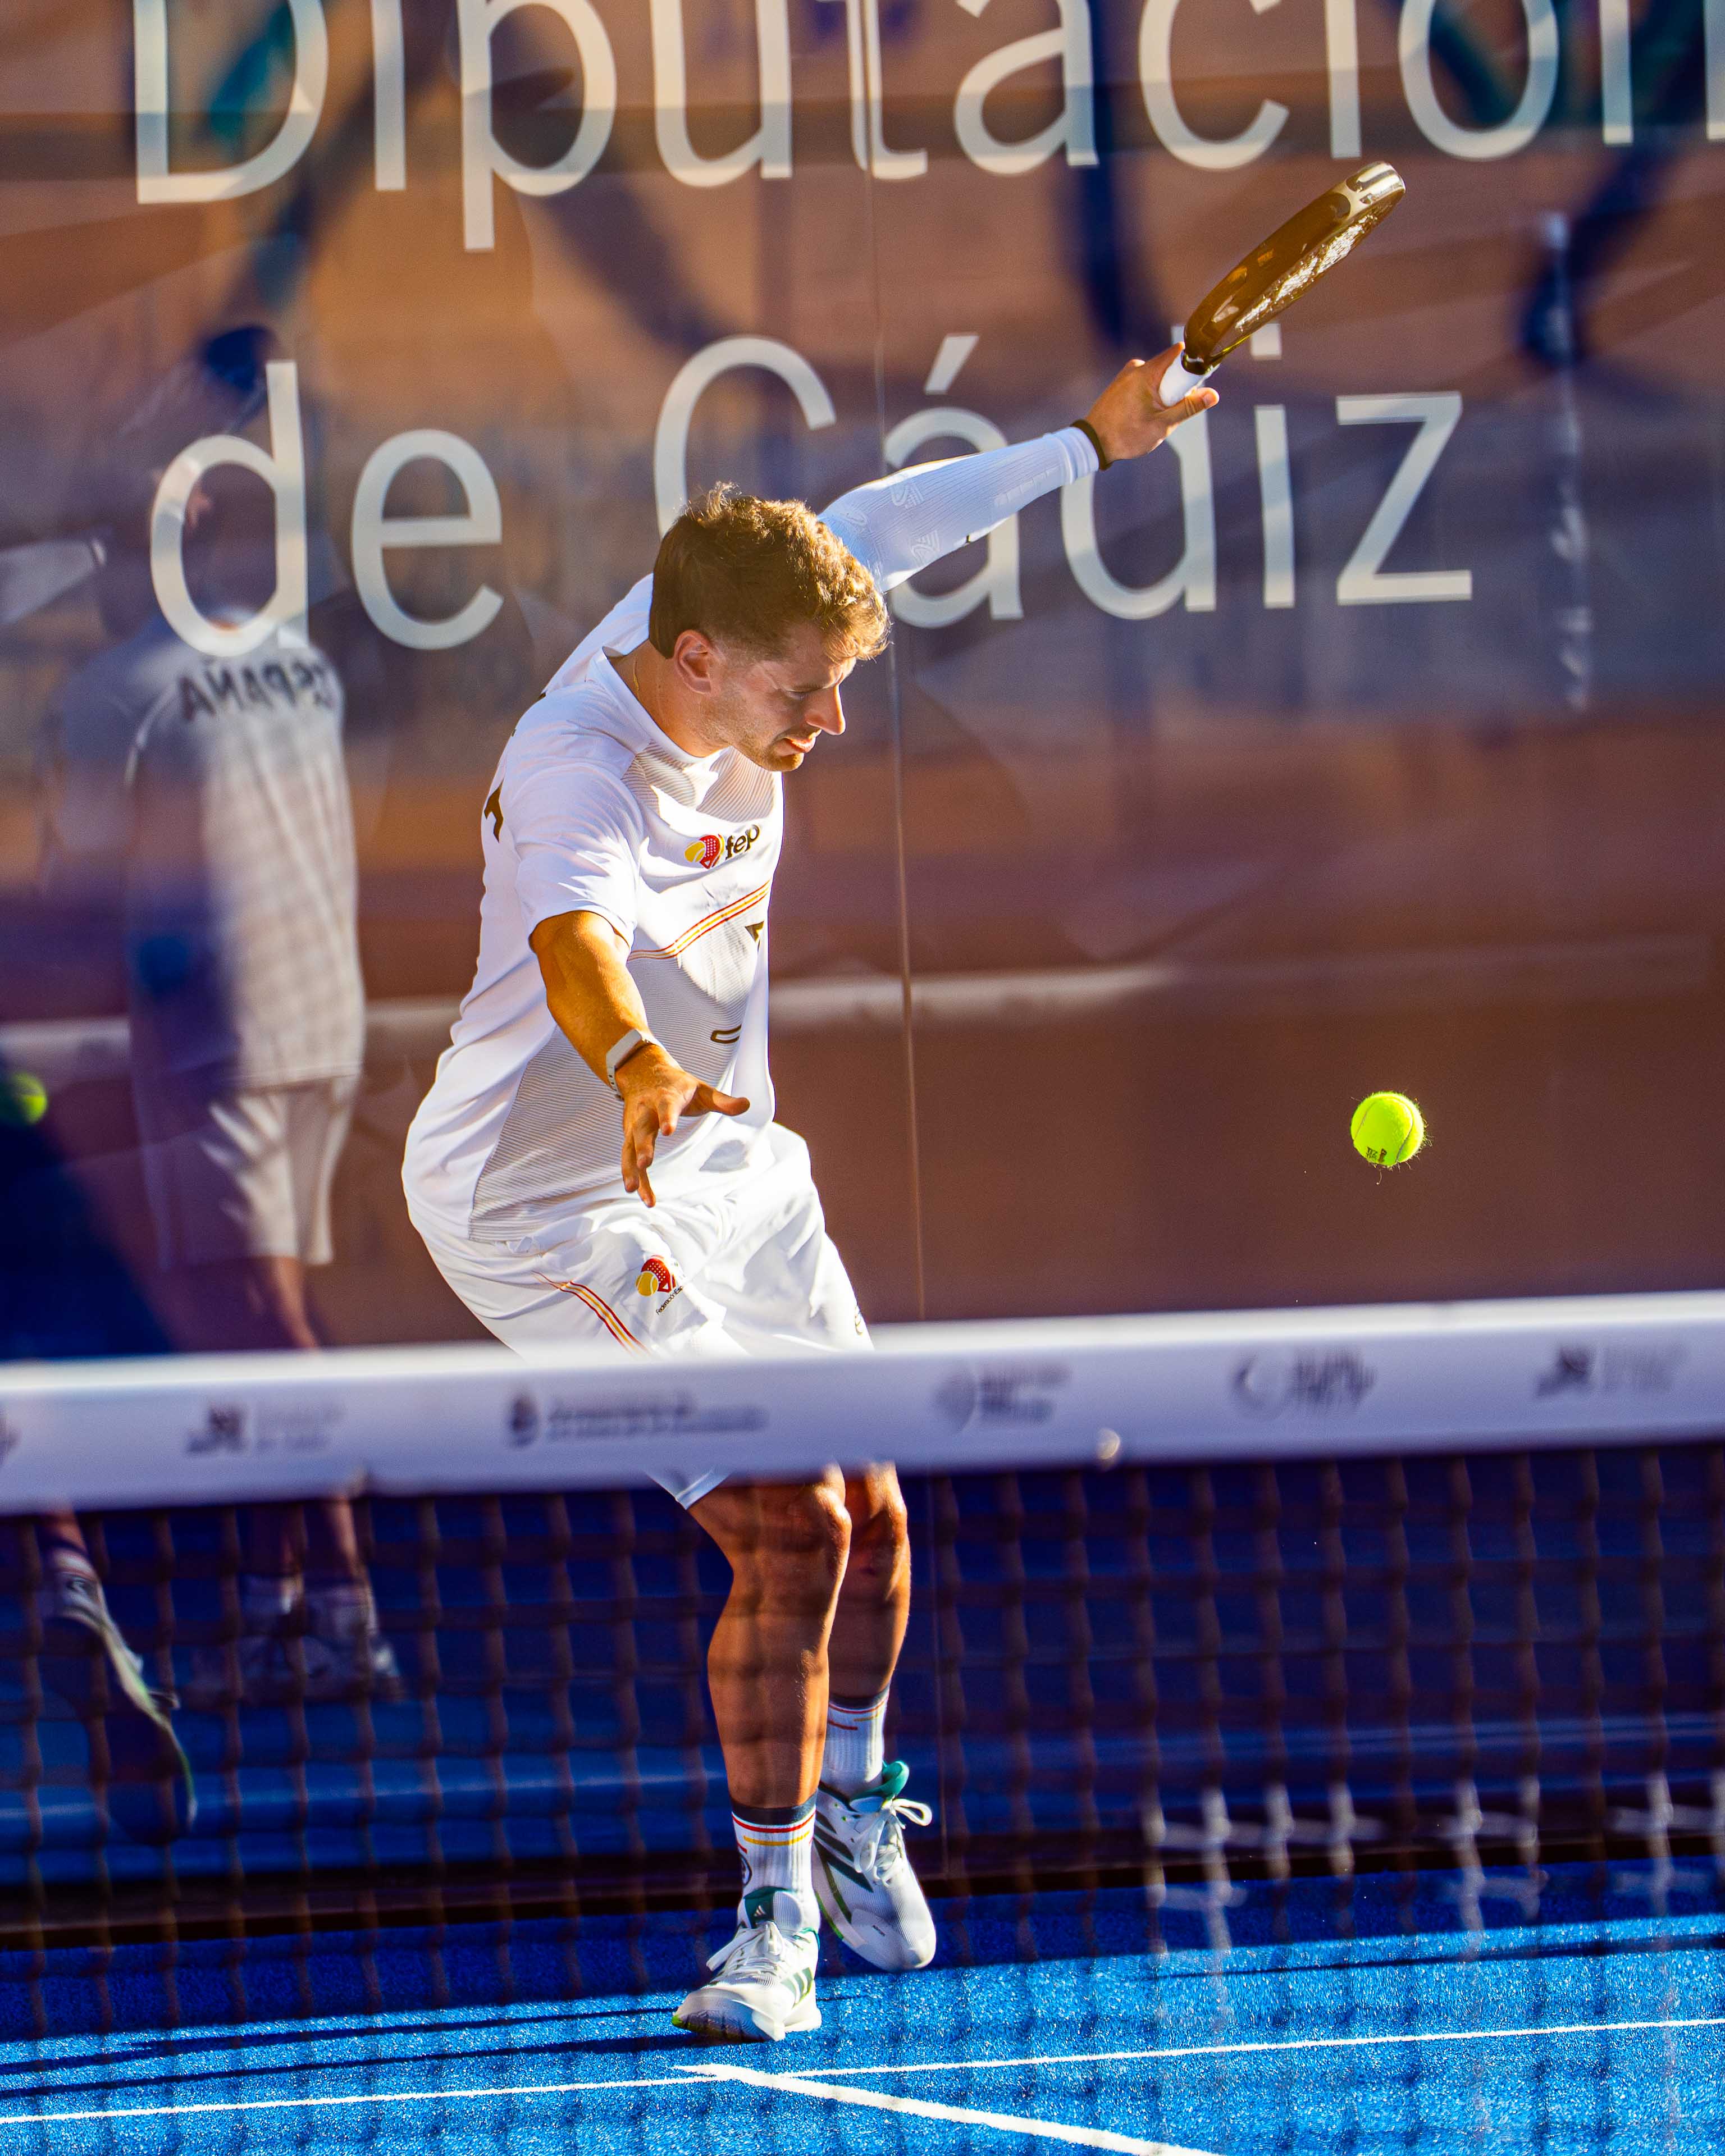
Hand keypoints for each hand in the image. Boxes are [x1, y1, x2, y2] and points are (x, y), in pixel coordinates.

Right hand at [618, 1046, 748, 1206]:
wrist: (643, 1072)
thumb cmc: (677, 1085)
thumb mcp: (701, 1089)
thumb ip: (722, 1100)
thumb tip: (747, 1104)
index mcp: (665, 1097)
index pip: (666, 1107)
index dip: (667, 1117)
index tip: (668, 1131)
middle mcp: (645, 1111)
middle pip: (641, 1129)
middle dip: (641, 1147)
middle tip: (644, 1164)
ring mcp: (633, 1124)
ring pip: (629, 1147)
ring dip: (630, 1169)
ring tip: (633, 1190)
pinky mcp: (629, 1135)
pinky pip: (627, 1157)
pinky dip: (632, 1176)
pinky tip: (638, 1194)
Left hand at [1084, 347, 1217, 464]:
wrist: (1092, 444)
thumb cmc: (1126, 436)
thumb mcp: (1162, 424)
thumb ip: (1188, 408)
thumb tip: (1212, 395)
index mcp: (1146, 372)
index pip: (1177, 354)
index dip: (1191, 366)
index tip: (1196, 383)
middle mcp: (1135, 367)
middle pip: (1169, 368)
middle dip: (1175, 388)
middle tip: (1168, 411)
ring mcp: (1126, 375)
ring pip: (1157, 379)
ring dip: (1162, 396)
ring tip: (1151, 417)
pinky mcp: (1121, 383)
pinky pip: (1144, 384)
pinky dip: (1150, 397)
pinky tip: (1141, 416)